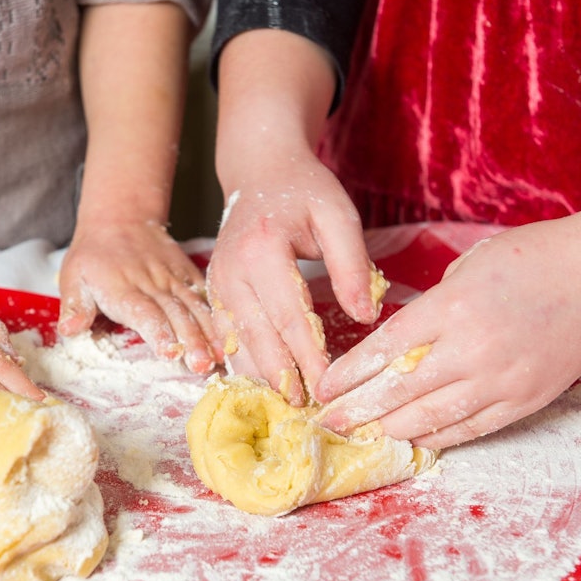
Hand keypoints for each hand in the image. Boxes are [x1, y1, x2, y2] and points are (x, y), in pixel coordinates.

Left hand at [57, 219, 222, 372]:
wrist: (119, 218)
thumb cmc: (93, 256)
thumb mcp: (72, 277)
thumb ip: (75, 306)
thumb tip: (70, 330)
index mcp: (123, 288)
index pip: (145, 313)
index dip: (159, 333)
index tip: (170, 352)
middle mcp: (152, 284)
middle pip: (176, 314)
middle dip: (192, 341)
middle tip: (202, 365)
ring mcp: (173, 279)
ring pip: (195, 307)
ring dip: (209, 333)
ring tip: (220, 356)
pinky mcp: (187, 275)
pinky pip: (205, 295)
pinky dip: (218, 315)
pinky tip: (230, 337)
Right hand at [206, 149, 378, 403]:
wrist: (259, 170)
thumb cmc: (304, 190)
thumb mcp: (337, 215)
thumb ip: (351, 265)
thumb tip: (366, 317)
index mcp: (262, 250)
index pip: (289, 316)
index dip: (309, 357)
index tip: (329, 387)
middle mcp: (232, 271)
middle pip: (259, 337)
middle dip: (284, 377)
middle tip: (308, 409)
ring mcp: (217, 283)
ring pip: (237, 342)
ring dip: (262, 375)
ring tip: (288, 405)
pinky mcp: (214, 292)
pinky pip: (226, 335)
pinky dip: (244, 361)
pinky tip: (264, 382)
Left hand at [315, 212, 580, 447]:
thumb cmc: (530, 258)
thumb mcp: (466, 268)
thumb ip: (431, 308)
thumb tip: (401, 343)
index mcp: (451, 307)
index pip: (384, 349)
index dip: (349, 374)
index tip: (324, 388)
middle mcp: (473, 348)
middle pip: (400, 390)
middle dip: (358, 410)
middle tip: (329, 422)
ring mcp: (502, 378)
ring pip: (433, 417)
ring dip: (392, 429)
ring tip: (364, 434)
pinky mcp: (526, 398)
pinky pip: (472, 428)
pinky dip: (438, 437)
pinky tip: (412, 440)